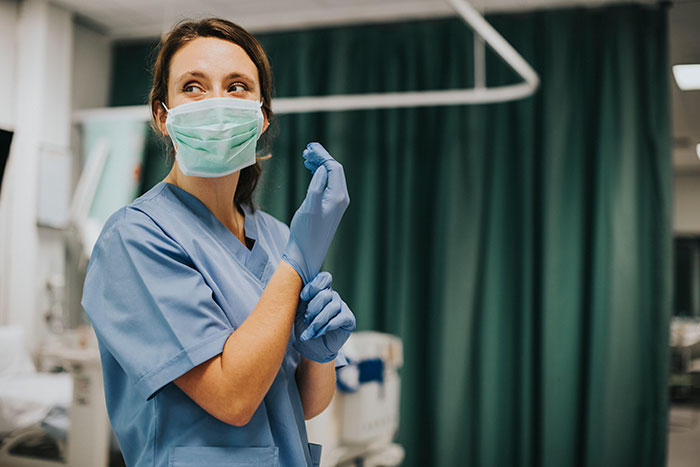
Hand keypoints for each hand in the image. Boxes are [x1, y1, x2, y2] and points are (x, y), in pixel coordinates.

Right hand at [282, 143, 349, 283]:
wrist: (306, 254)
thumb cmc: (305, 233)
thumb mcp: (309, 208)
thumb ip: (316, 186)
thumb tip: (321, 169)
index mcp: (338, 197)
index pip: (334, 167)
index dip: (322, 155)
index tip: (309, 148)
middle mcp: (341, 199)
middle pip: (335, 170)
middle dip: (321, 158)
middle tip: (306, 150)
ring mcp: (337, 203)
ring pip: (331, 176)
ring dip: (320, 165)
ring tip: (306, 158)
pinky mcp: (330, 208)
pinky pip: (328, 184)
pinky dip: (319, 175)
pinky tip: (310, 172)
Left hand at [294, 272, 355, 362]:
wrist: (311, 348)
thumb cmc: (303, 327)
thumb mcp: (298, 310)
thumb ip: (299, 297)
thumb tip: (293, 285)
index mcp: (321, 290)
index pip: (324, 278)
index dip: (313, 287)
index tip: (302, 298)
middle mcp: (333, 296)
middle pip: (326, 294)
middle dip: (313, 308)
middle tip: (306, 319)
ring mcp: (342, 307)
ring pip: (332, 307)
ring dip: (318, 321)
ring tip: (310, 331)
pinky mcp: (348, 319)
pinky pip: (341, 318)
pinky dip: (328, 326)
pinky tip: (319, 333)